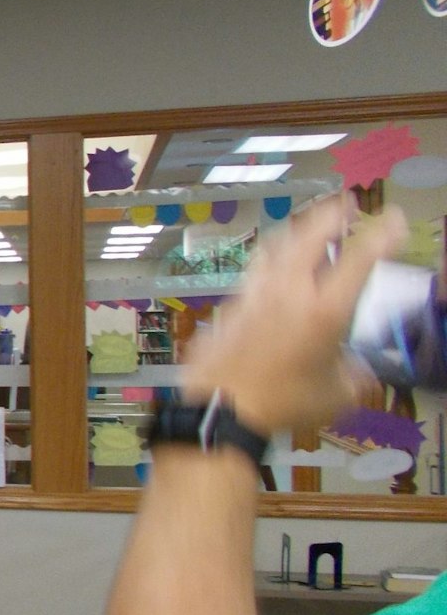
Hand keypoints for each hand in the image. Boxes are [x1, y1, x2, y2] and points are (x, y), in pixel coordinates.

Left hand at [181, 198, 407, 434]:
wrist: (220, 410)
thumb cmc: (286, 405)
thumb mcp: (337, 394)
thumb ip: (353, 374)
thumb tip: (356, 368)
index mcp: (323, 310)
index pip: (359, 260)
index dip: (381, 235)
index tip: (394, 219)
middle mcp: (287, 292)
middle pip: (309, 238)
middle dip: (330, 216)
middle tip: (344, 204)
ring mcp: (252, 296)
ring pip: (273, 249)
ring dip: (294, 233)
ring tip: (303, 227)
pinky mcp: (227, 308)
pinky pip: (251, 278)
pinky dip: (267, 268)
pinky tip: (269, 274)